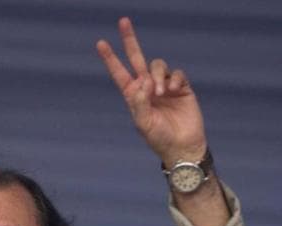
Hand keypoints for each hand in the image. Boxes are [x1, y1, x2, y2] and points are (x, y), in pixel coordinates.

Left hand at [96, 18, 206, 165]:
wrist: (182, 145)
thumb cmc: (158, 138)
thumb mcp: (143, 122)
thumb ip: (139, 103)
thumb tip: (140, 83)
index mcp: (133, 95)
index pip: (119, 73)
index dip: (110, 58)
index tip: (100, 43)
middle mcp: (147, 87)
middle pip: (137, 58)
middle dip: (129, 40)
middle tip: (123, 21)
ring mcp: (164, 86)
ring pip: (157, 65)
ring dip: (157, 76)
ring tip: (160, 94)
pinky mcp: (181, 87)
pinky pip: (176, 74)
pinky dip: (174, 80)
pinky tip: (174, 91)